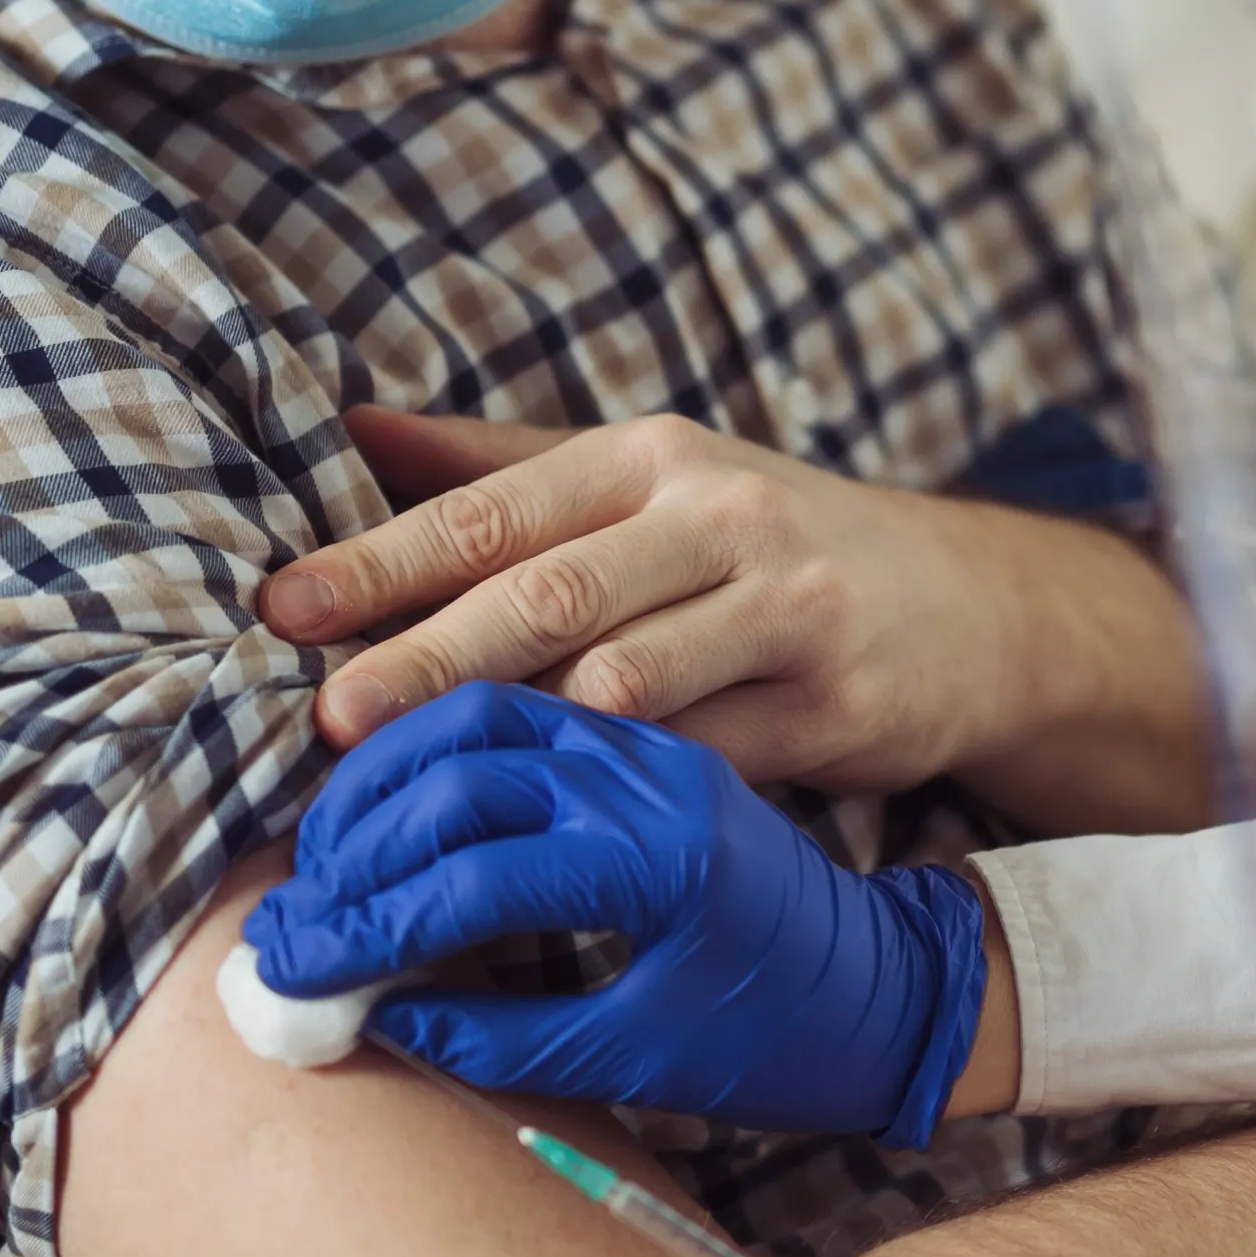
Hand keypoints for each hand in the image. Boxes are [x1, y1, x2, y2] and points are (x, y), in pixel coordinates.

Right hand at [241, 684, 986, 1144]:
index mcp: (660, 867)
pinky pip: (523, 710)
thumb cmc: (775, 1046)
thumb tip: (361, 1011)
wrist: (894, 988)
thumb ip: (495, 1036)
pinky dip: (439, 742)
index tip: (286, 967)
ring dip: (387, 769)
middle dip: (355, 840)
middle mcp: (654, 780)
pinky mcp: (646, 741)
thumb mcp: (633, 1063)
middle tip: (288, 906)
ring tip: (321, 847)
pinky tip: (388, 793)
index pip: (467, 880)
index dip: (363, 928)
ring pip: (486, 712)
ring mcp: (651, 748)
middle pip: (462, 769)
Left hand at [263, 404, 1214, 832]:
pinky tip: (550, 828)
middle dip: (430, 656)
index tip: (283, 607)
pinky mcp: (834, 702)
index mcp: (652, 458)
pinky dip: (624, 792)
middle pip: (552, 592)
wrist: (972, 606)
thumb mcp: (651, 481)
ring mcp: (786, 607)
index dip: (383, 558)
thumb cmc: (770, 544)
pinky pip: (709, 755)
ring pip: (630, 676)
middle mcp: (719, 516)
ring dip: (518, 735)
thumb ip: (501, 463)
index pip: (496, 508)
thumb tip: (346, 428)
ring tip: (419, 782)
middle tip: (329, 716)